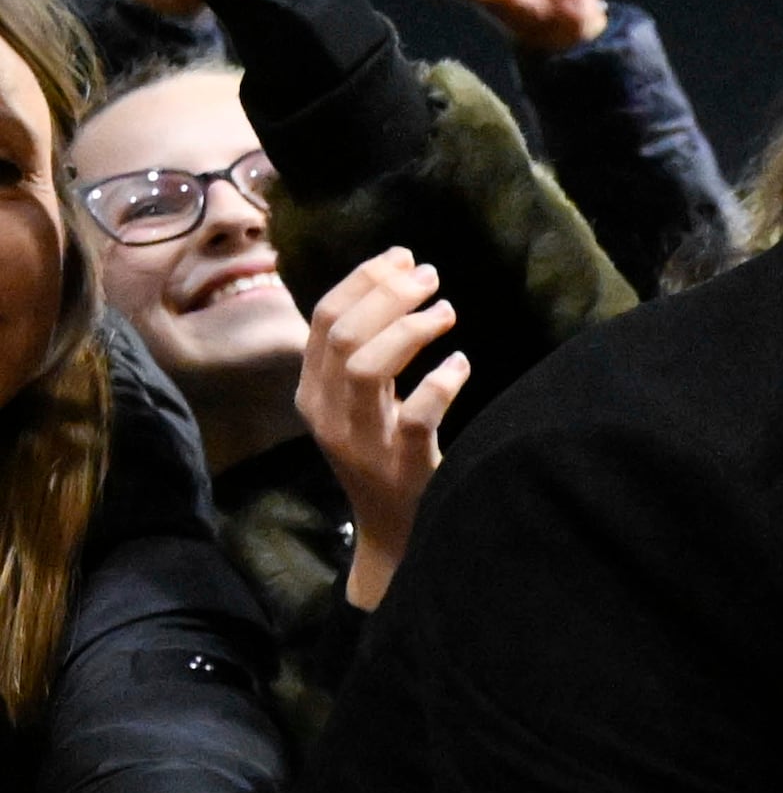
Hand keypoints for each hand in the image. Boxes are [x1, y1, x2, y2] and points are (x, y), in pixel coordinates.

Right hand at [297, 249, 465, 607]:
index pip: (322, 319)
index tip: (402, 258)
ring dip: (409, 330)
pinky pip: (416, 415)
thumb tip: (396, 280)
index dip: (363, 280)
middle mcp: (326, 414)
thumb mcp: (359, 405)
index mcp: (312, 392)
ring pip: (366, 367)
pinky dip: (441, 382)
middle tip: (430, 277)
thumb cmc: (385, 457)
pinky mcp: (399, 466)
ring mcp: (360, 441)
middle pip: (343, 334)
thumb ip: (364, 354)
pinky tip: (461, 364)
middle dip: (388, 295)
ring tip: (446, 311)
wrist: (394, 533)